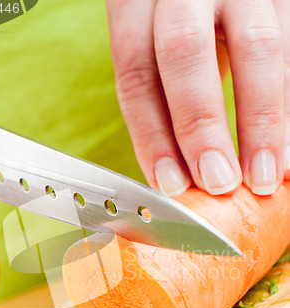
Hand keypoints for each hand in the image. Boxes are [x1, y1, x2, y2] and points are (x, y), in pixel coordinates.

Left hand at [106, 0, 289, 195]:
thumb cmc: (177, 20)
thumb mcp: (157, 46)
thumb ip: (164, 97)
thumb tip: (178, 175)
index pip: (137, 71)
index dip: (152, 136)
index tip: (172, 184)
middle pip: (185, 51)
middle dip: (202, 127)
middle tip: (219, 183)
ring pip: (258, 46)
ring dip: (263, 122)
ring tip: (263, 176)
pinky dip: (288, 104)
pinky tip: (285, 148)